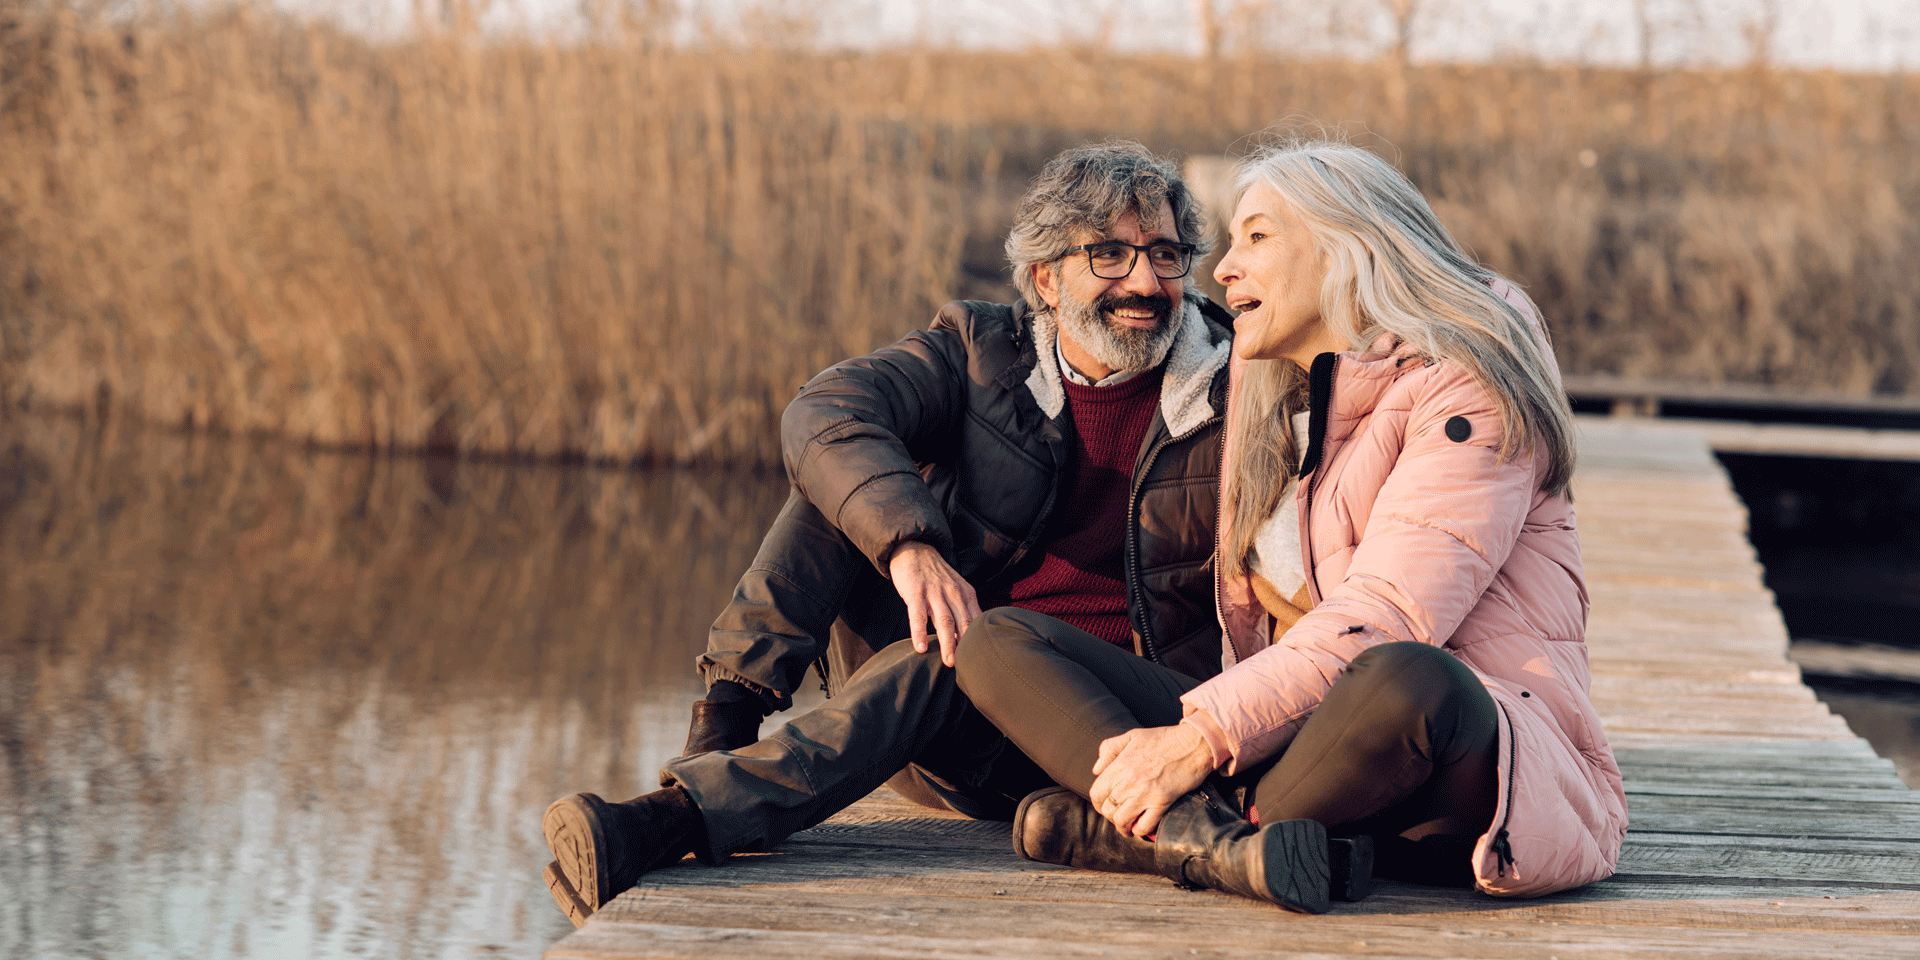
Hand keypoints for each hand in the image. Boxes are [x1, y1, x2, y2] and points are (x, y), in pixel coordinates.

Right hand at [887, 541, 980, 667]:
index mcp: (966, 594)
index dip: (979, 641)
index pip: (976, 621)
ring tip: (949, 662)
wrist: (914, 549)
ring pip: (944, 621)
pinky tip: (920, 648)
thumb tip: (969, 638)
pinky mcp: (915, 592)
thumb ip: (962, 610)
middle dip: (967, 646)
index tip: (980, 660)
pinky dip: (919, 633)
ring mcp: (934, 592)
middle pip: (963, 624)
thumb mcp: (955, 588)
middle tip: (968, 667)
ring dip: (947, 643)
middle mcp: (953, 593)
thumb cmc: (935, 575)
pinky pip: (918, 615)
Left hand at [1089, 724, 1215, 837]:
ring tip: (1128, 826)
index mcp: (1120, 765)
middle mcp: (1129, 781)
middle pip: (1108, 810)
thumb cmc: (1164, 738)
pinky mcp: (1162, 802)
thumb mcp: (1132, 736)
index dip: (1098, 803)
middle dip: (1110, 816)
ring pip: (1122, 821)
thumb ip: (1109, 749)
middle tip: (1118, 816)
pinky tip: (1142, 826)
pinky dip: (1141, 830)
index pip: (1097, 793)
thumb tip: (1096, 769)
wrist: (1193, 743)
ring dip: (1123, 826)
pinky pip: (1144, 826)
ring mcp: (1145, 793)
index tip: (1105, 806)